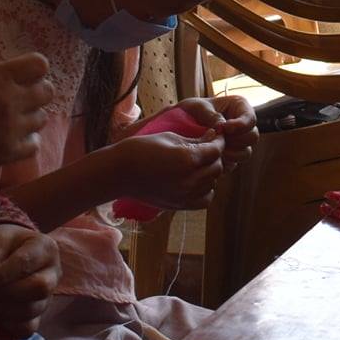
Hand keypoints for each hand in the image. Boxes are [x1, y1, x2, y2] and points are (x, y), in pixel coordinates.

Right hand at [0, 53, 52, 168]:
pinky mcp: (8, 151)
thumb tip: (25, 78)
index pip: (40, 65)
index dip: (35, 70)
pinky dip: (28, 140)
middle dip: (37, 93)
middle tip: (23, 98)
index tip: (28, 75)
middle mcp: (9, 100)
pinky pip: (35, 144)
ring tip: (13, 119)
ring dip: (31, 117)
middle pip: (47, 92)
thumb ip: (0, 76)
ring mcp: (11, 127)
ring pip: (42, 118)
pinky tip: (15, 137)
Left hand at [0, 223, 59, 337]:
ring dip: (3, 308)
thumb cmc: (2, 244)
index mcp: (46, 248)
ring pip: (31, 311)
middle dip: (6, 292)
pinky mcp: (38, 316)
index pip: (26, 263)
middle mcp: (53, 273)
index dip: (1, 273)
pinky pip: (27, 329)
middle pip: (39, 288)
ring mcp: (48, 297)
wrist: (5, 253)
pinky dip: (8, 324)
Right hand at [106, 130, 225, 211]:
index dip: (218, 140)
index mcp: (187, 159)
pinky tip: (196, 181)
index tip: (216, 135)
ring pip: (212, 183)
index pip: (216, 150)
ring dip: (210, 172)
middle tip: (207, 148)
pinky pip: (205, 200)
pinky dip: (205, 190)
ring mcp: (185, 195)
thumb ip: (195, 140)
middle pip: (217, 167)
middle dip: (214, 156)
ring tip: (199, 164)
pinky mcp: (180, 205)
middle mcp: (189, 180)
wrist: (120, 173)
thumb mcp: (171, 137)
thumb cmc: (142, 149)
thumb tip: (214, 138)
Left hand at [171, 95, 257, 168]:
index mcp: (238, 108)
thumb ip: (211, 115)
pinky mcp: (229, 157)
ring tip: (212, 148)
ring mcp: (237, 143)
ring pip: (245, 153)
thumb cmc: (189, 110)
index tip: (225, 128)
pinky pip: (233, 164)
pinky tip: (209, 157)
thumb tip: (222, 127)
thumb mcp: (197, 107)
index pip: (251, 118)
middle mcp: (241, 126)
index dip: (241, 125)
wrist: (176, 126)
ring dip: (230, 153)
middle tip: (218, 139)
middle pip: (252, 137)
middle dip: (236, 140)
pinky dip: (222, 162)